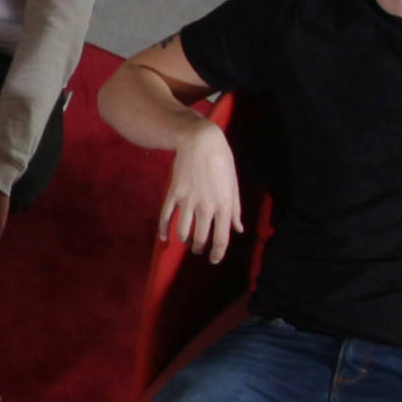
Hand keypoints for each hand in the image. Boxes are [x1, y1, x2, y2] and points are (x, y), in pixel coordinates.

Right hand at [160, 121, 241, 264]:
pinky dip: (163, 230)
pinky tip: (164, 237)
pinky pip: (166, 217)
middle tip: (198, 249)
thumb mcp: (234, 185)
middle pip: (200, 239)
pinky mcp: (173, 194)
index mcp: (224, 206)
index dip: (217, 254)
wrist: (200, 141)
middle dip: (199, 248)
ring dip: (184, 240)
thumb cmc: (222, 161)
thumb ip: (236, 210)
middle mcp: (205, 207)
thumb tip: (238, 229)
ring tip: (186, 241)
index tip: (214, 259)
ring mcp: (187, 201)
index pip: (221, 239)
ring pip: (182, 231)